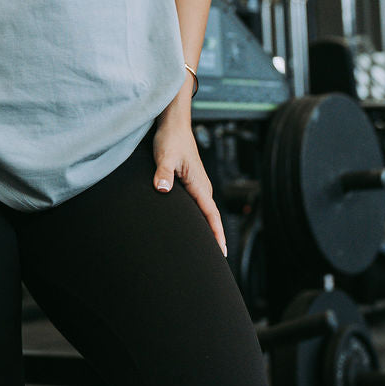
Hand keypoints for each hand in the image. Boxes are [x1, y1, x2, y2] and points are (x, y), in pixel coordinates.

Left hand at [152, 116, 226, 255]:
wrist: (173, 124)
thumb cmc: (170, 138)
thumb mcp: (165, 156)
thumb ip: (163, 173)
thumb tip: (162, 189)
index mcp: (199, 184)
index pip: (211, 215)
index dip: (216, 234)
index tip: (222, 252)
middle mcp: (202, 187)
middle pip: (211, 218)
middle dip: (215, 238)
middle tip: (216, 262)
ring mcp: (197, 185)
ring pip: (205, 212)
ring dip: (207, 229)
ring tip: (206, 251)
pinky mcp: (190, 183)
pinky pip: (198, 206)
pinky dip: (199, 219)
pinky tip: (193, 227)